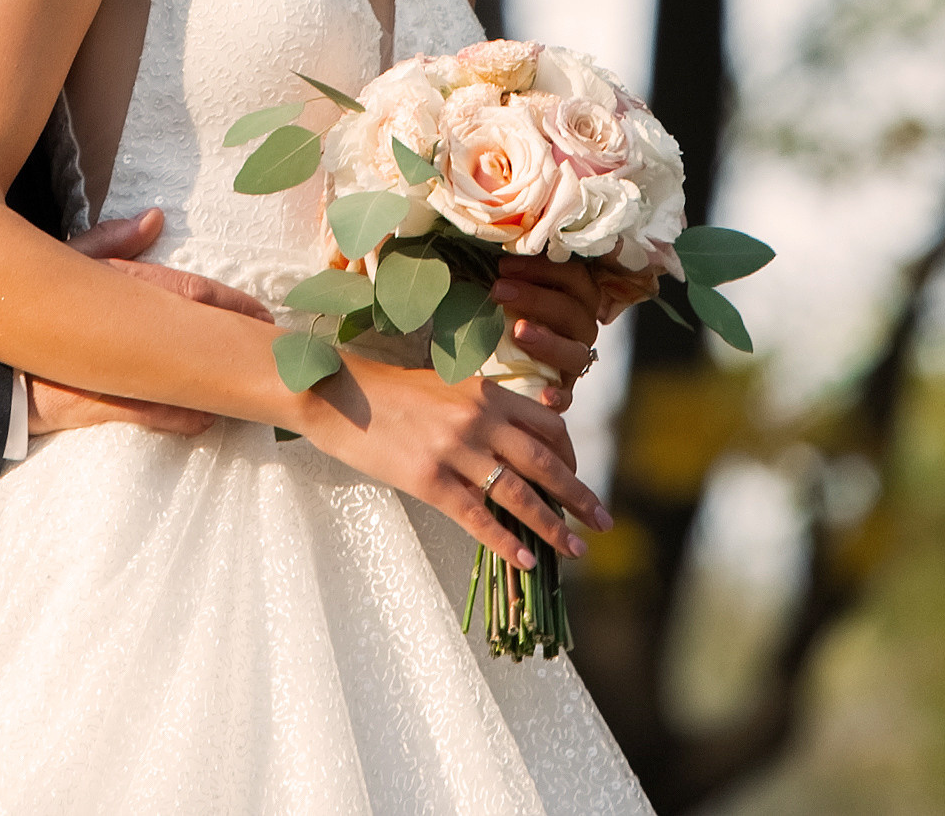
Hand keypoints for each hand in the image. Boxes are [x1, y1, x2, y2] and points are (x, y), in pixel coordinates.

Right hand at [24, 209, 273, 441]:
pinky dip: (175, 415)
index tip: (259, 312)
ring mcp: (96, 368)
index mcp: (109, 288)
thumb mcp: (61, 266)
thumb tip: (155, 219)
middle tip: (271, 344)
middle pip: (182, 327)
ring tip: (250, 384)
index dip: (224, 301)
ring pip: (167, 373)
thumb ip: (107, 243)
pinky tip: (204, 418)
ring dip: (210, 379)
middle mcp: (107, 327)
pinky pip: (139, 411)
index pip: (179, 290)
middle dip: (230, 335)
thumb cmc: (25, 310)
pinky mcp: (82, 405)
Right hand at [295, 350, 610, 568]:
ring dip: (553, 526)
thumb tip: (537, 424)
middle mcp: (478, 418)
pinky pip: (478, 518)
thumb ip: (489, 403)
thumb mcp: (449, 384)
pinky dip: (506, 543)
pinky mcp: (428, 479)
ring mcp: (454, 450)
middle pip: (545, 462)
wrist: (340, 394)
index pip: (547, 426)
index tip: (579, 481)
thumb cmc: (393, 391)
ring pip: (518, 494)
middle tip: (604, 522)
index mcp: (485, 392)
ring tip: (576, 548)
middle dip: (579, 495)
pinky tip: (526, 561)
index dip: (571, 457)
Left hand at [491, 249, 648, 394]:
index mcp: (575, 295)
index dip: (541, 269)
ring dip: (548, 341)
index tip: (501, 265)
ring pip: (576, 353)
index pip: (574, 276)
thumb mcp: (504, 286)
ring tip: (517, 331)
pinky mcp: (563, 391)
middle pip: (572, 311)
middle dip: (535, 298)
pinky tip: (544, 395)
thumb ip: (504, 269)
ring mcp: (574, 361)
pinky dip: (559, 396)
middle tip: (498, 291)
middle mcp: (581, 327)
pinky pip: (569, 396)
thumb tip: (482, 239)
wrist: (490, 357)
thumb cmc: (500, 308)